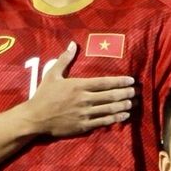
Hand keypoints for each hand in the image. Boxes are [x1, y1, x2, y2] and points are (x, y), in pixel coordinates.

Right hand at [19, 42, 134, 137]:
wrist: (35, 118)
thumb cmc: (43, 95)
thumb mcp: (52, 75)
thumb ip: (64, 60)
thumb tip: (72, 44)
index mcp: (78, 85)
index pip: (104, 82)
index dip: (119, 82)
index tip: (131, 81)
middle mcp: (84, 99)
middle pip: (110, 96)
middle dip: (125, 94)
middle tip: (135, 92)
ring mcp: (84, 113)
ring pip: (108, 109)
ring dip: (122, 106)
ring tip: (132, 104)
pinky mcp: (83, 126)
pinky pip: (102, 122)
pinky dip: (114, 119)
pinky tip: (122, 116)